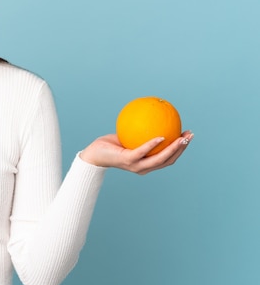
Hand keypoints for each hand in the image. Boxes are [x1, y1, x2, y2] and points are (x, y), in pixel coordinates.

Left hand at [79, 131, 193, 174]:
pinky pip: (144, 151)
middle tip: (190, 136)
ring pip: (160, 159)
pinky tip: (162, 136)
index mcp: (147, 164)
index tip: (187, 137)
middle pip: (169, 160)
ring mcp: (137, 165)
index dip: (180, 150)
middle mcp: (144, 168)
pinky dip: (154, 144)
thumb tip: (153, 116)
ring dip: (174, 148)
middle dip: (182, 148)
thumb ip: (141, 131)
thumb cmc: (111, 145)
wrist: (95, 154)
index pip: (168, 159)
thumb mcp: (129, 136)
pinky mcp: (129, 160)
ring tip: (182, 137)